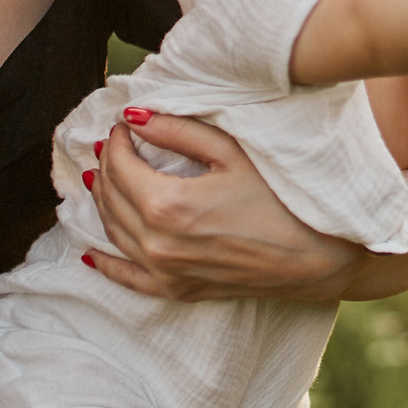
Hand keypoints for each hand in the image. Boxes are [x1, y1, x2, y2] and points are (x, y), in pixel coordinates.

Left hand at [87, 111, 360, 302]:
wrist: (316, 258)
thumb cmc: (282, 201)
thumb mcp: (232, 154)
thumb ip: (178, 132)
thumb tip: (134, 116)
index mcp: (166, 205)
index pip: (118, 163)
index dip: (116, 138)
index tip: (125, 124)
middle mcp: (155, 243)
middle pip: (110, 195)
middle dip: (107, 164)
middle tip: (117, 145)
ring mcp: (163, 272)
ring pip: (111, 231)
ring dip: (103, 201)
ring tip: (106, 177)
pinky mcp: (175, 290)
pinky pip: (124, 278)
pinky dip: (104, 261)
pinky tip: (91, 251)